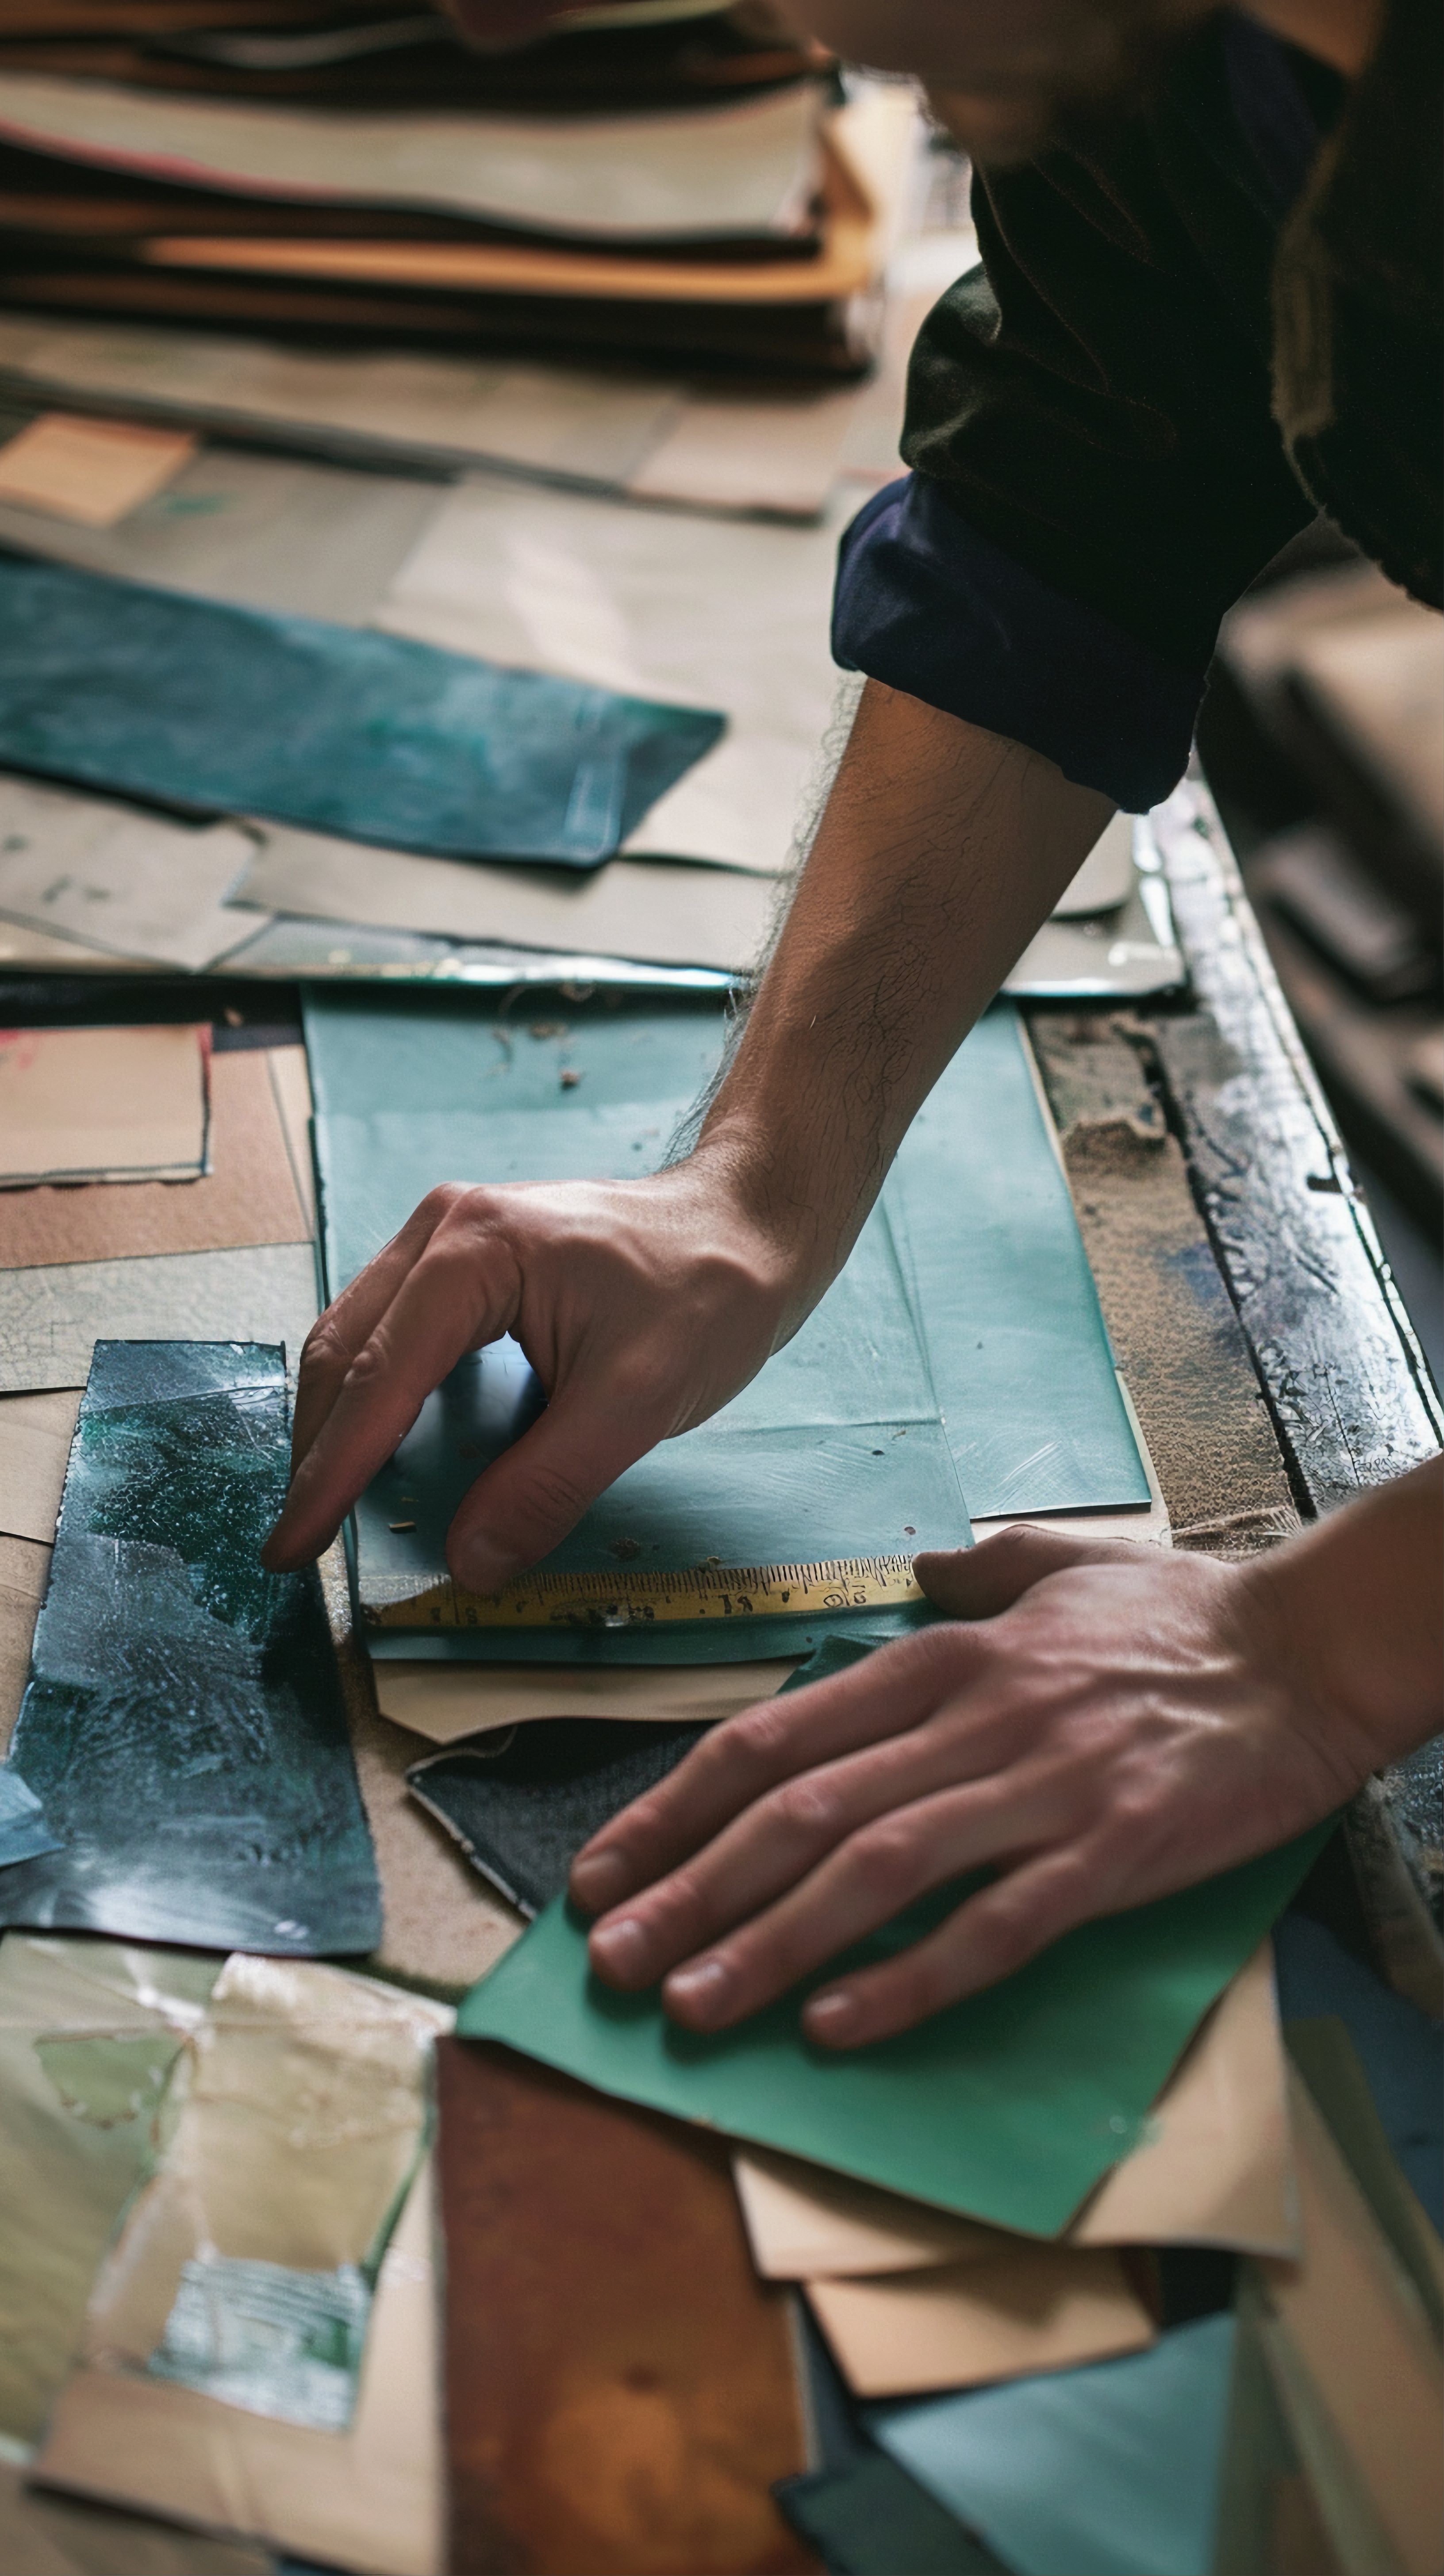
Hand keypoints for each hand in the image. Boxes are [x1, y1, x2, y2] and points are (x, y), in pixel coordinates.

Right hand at [261, 1151, 796, 1587]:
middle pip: (345, 1353)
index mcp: (474, 1250)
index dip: (330, 1476)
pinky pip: (393, 1331)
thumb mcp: (636, 1402)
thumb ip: (547, 1485)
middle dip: (318, 1454)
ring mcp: (448, 1235)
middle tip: (300, 1544)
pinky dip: (377, 1395)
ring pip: (358, 1339)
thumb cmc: (707, 1293)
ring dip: (340, 1425)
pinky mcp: (466, 1257)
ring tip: (327, 1505)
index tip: (293, 1549)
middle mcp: (443, 1230)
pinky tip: (382, 1448)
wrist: (748, 1224)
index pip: (379, 1380)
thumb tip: (470, 1563)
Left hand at [568, 1523, 1387, 2046]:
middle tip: (608, 1959)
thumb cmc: (1180, 1616)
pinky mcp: (1110, 1849)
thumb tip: (916, 1571)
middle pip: (800, 1810)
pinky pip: (992, 1924)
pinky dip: (909, 1976)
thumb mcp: (1058, 1566)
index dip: (675, 1806)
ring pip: (875, 1869)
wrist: (1307, 1649)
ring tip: (689, 2006)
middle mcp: (973, 1718)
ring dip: (771, 1943)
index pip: (774, 1736)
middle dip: (690, 1889)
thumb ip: (976, 1573)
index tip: (604, 1867)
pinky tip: (839, 2026)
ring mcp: (1040, 1785)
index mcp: (944, 1657)